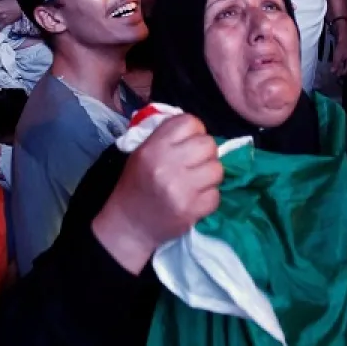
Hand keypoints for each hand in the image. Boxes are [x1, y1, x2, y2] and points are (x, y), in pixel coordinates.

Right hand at [92, 114, 221, 272]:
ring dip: (210, 175)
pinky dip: (209, 197)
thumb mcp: (142, 153)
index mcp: (153, 147)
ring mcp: (180, 189)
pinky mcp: (190, 210)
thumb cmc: (137, 185)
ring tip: (197, 181)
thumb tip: (198, 129)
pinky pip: (216, 195)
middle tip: (196, 163)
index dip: (195, 131)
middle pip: (208, 144)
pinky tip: (196, 199)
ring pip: (217, 169)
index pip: (189, 122)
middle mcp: (167, 165)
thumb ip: (167, 137)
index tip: (190, 143)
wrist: (129, 224)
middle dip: (206, 153)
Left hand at [330, 26, 346, 77]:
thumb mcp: (337, 56)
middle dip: (345, 74)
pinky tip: (343, 67)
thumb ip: (336, 64)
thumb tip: (333, 72)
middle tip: (339, 75)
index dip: (342, 74)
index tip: (336, 75)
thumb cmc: (341, 46)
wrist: (345, 38)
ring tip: (341, 72)